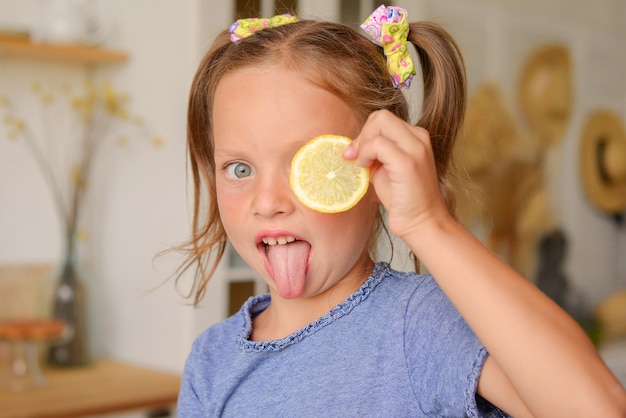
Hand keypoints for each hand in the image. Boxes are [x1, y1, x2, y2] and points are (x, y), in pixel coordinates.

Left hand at [343, 110, 450, 239]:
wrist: (422, 222)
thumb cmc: (403, 199)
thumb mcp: (385, 168)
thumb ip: (373, 153)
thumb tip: (351, 147)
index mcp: (416, 137)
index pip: (383, 120)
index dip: (366, 134)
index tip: (357, 155)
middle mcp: (419, 138)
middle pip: (380, 116)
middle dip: (363, 135)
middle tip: (357, 158)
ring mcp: (416, 148)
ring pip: (379, 122)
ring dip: (363, 143)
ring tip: (362, 164)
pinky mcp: (408, 162)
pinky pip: (377, 144)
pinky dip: (365, 154)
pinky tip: (366, 169)